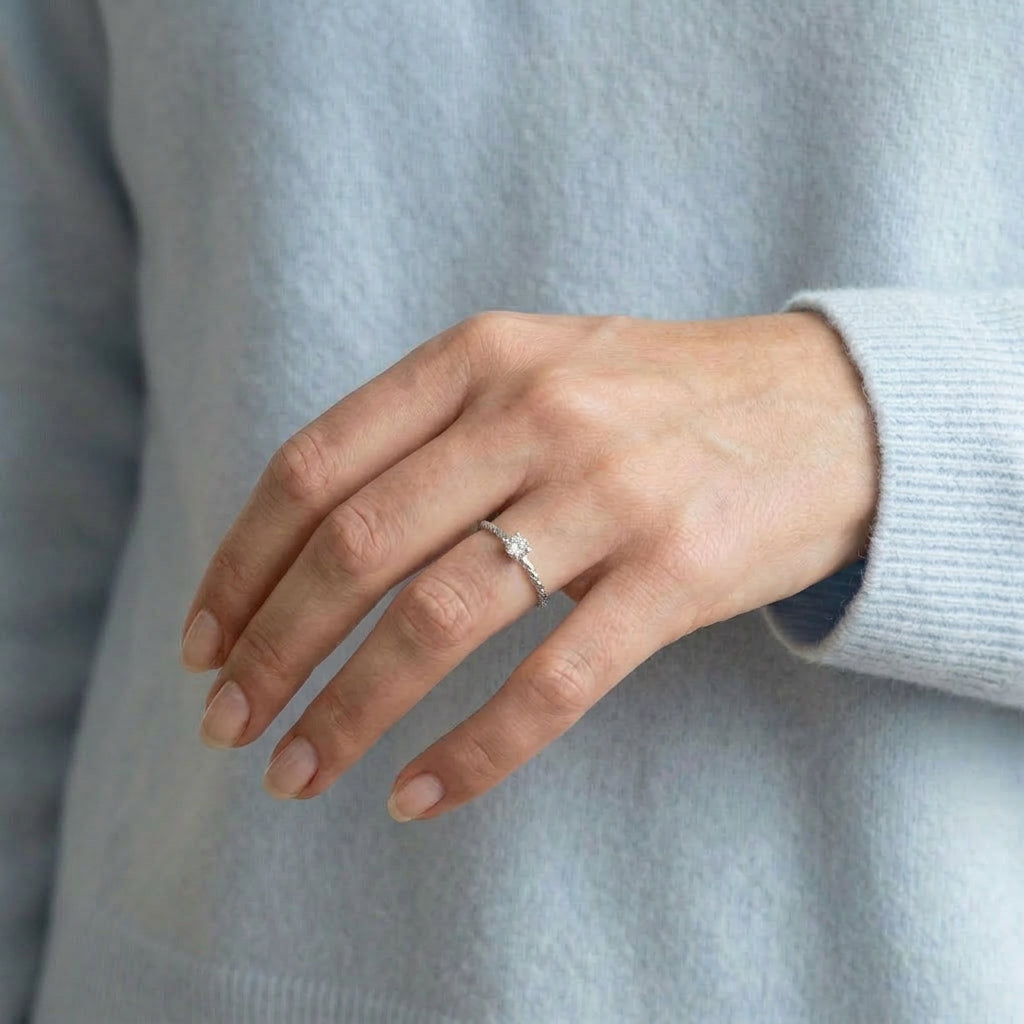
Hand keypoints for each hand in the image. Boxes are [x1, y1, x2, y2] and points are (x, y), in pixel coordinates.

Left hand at [180, 310, 878, 819]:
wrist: (831, 406)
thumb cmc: (660, 398)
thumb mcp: (537, 368)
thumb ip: (436, 430)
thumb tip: (316, 545)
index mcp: (479, 355)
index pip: (313, 466)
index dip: (240, 563)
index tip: (203, 642)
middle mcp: (534, 410)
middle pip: (356, 547)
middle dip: (272, 650)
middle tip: (228, 726)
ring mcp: (609, 490)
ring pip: (437, 619)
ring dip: (346, 711)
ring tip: (297, 771)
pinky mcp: (678, 570)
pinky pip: (552, 681)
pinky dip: (473, 752)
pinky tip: (417, 794)